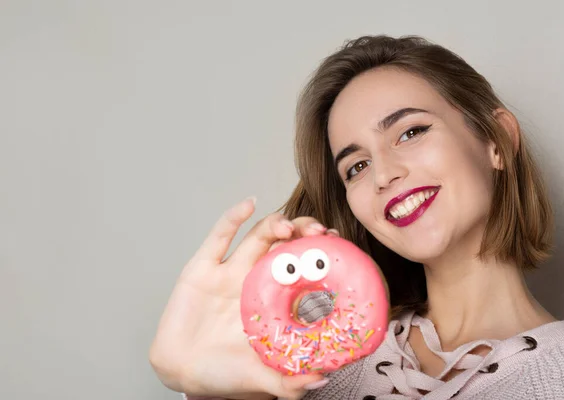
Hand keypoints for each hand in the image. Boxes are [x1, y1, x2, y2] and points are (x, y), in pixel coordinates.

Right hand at [149, 197, 334, 399]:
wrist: (180, 372)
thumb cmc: (223, 373)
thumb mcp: (262, 377)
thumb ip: (290, 381)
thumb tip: (323, 378)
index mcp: (274, 300)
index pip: (304, 266)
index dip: (320, 253)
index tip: (338, 245)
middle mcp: (255, 279)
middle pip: (285, 244)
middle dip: (304, 232)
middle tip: (319, 233)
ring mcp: (229, 271)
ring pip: (258, 235)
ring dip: (275, 223)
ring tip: (289, 226)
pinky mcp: (202, 267)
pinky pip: (218, 237)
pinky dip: (233, 217)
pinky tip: (248, 204)